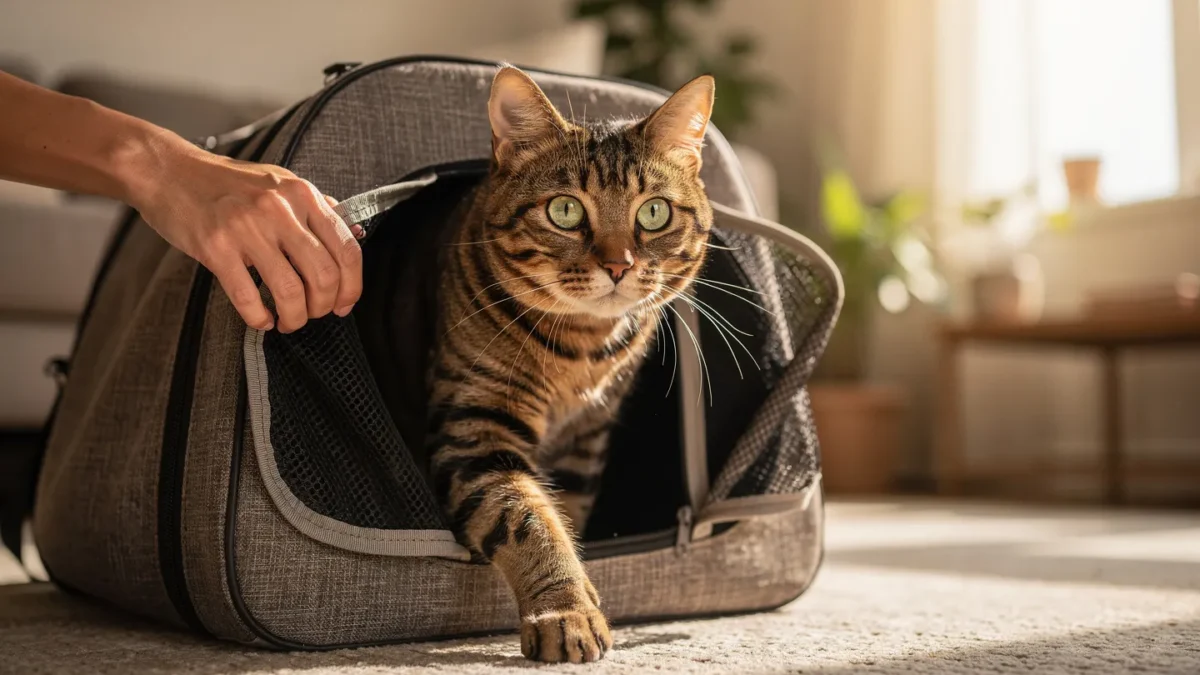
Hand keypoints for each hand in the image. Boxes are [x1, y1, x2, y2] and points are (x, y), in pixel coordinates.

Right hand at [126, 136, 362, 332]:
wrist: (168, 171)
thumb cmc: (226, 182)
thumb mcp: (279, 183)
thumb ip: (316, 208)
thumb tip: (355, 233)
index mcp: (301, 194)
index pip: (346, 249)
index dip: (351, 286)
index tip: (344, 304)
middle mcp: (279, 209)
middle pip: (323, 275)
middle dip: (323, 306)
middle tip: (313, 314)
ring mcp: (247, 228)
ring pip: (290, 292)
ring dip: (295, 318)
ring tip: (288, 321)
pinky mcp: (216, 247)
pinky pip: (248, 297)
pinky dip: (260, 318)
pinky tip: (262, 320)